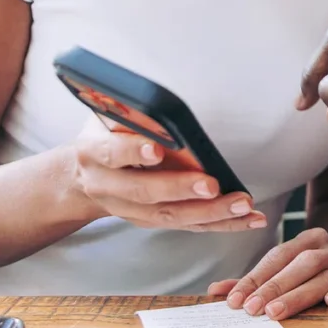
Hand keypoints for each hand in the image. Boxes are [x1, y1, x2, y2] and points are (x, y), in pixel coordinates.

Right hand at [67, 113, 265, 231]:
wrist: (78, 180)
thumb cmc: (102, 138)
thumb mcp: (103, 119)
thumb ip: (127, 112)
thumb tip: (157, 103)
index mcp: (95, 155)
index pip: (113, 154)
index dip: (133, 153)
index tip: (156, 150)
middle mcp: (110, 188)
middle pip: (146, 193)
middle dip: (181, 189)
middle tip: (212, 183)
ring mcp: (132, 210)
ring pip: (171, 216)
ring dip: (210, 213)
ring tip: (243, 204)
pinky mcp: (153, 220)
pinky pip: (189, 225)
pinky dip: (222, 223)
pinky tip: (249, 217)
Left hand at [207, 226, 327, 318]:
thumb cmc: (312, 267)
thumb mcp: (286, 266)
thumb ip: (254, 280)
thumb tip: (214, 291)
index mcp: (307, 239)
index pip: (277, 256)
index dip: (255, 278)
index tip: (234, 301)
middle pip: (300, 264)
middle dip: (273, 287)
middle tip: (252, 310)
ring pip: (323, 276)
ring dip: (298, 294)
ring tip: (275, 313)